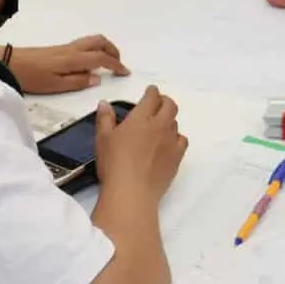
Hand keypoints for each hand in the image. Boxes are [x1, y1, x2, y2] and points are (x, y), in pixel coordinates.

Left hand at [6, 35, 130, 94]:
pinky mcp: (58, 49)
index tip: (125, 72)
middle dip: (113, 50)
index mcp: (73, 59)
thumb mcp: (55, 85)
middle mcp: (72, 49)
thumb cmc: (32, 77)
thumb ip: (78, 81)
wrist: (9, 63)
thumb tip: (97, 78)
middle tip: (119, 64)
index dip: (116, 64)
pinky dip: (94, 49)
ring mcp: (65, 47)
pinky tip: (90, 63)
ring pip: (91, 40)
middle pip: (99, 41)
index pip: (101, 58)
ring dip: (104, 48)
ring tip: (108, 63)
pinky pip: (83, 44)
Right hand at [95, 85, 187, 201]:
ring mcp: (171, 142)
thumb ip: (105, 119)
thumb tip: (104, 104)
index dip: (152, 92)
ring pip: (176, 123)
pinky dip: (176, 137)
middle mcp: (159, 126)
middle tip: (159, 103)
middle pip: (170, 105)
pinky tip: (169, 143)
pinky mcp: (177, 158)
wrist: (132, 192)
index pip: (152, 97)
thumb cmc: (114, 163)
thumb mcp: (102, 139)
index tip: (150, 92)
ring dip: (169, 119)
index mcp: (141, 118)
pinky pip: (182, 141)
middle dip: (165, 101)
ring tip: (161, 124)